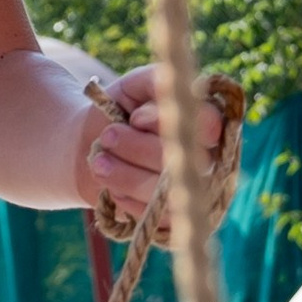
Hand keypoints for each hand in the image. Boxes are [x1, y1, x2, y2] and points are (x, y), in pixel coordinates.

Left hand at [82, 64, 226, 236]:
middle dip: (136, 148)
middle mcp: (211, 158)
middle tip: (107, 136)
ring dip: (127, 176)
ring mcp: (196, 193)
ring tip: (99, 162)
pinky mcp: (177, 220)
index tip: (134, 117)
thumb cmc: (119, 112)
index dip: (166, 124)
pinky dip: (128, 201)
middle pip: (182, 160)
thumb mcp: (133, 87)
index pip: (207, 125)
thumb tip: (172, 88)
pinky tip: (112, 188)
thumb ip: (154, 81)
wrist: (90, 148)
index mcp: (208, 122)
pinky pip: (157, 219)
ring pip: (166, 193)